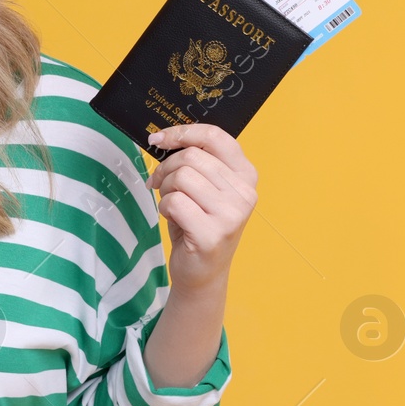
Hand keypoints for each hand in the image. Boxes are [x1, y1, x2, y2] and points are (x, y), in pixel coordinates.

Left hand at [144, 123, 257, 290]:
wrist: (202, 273)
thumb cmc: (198, 225)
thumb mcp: (204, 188)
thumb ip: (196, 162)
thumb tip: (164, 138)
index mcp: (246, 175)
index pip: (214, 136)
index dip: (182, 132)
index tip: (158, 139)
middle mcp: (245, 193)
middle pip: (192, 156)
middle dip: (166, 168)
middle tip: (158, 183)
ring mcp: (232, 215)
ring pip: (182, 177)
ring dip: (166, 189)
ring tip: (171, 204)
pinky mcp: (212, 234)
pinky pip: (175, 202)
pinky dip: (165, 208)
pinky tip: (173, 218)